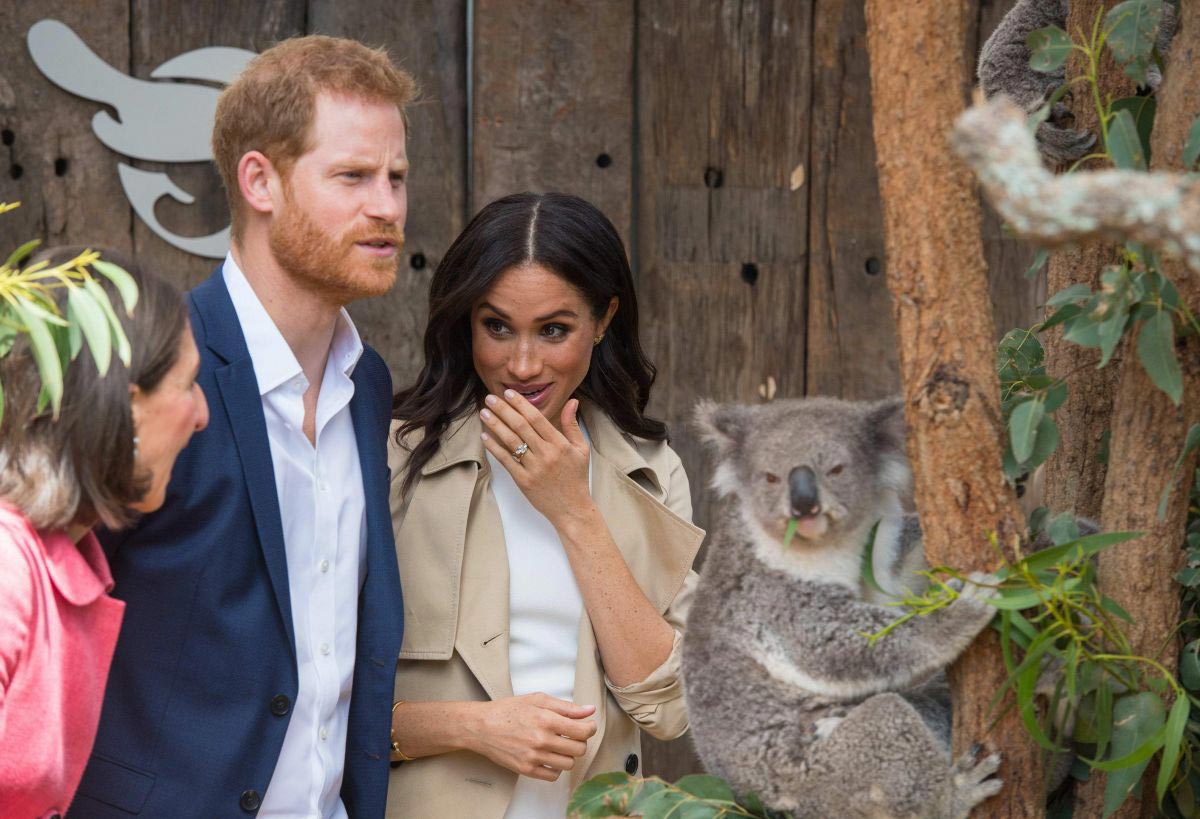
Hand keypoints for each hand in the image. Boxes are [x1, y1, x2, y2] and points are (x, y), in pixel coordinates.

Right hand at [465, 693, 597, 780]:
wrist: (481, 726)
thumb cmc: (508, 710)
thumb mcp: (538, 699)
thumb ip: (566, 707)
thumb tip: (589, 710)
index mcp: (546, 719)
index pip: (582, 731)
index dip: (590, 728)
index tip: (588, 727)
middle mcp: (541, 740)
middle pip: (579, 749)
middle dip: (580, 741)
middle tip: (572, 735)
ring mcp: (534, 757)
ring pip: (568, 764)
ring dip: (569, 755)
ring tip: (560, 745)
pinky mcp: (526, 769)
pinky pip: (553, 776)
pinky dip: (556, 768)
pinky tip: (550, 756)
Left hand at [479, 391, 593, 525]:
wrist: (572, 509)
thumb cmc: (576, 478)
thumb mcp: (581, 449)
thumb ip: (572, 424)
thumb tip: (572, 401)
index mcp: (560, 444)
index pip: (536, 418)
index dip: (520, 404)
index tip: (508, 393)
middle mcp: (546, 454)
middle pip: (520, 426)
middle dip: (503, 410)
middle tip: (490, 398)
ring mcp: (534, 468)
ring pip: (511, 441)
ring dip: (495, 425)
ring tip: (484, 413)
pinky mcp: (523, 481)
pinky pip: (506, 460)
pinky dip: (494, 447)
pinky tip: (485, 436)